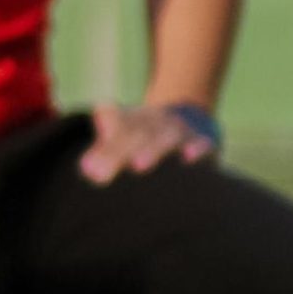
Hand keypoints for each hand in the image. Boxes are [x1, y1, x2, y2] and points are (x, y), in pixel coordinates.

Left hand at [79, 103, 217, 184]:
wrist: (195, 120)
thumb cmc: (149, 139)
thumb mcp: (126, 138)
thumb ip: (105, 151)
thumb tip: (87, 168)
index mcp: (133, 117)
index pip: (113, 125)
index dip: (101, 146)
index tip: (87, 169)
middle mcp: (156, 119)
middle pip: (136, 132)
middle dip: (118, 153)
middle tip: (101, 176)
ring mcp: (180, 130)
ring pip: (166, 136)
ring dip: (153, 149)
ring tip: (138, 165)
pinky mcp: (205, 142)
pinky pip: (203, 142)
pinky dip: (198, 148)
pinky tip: (189, 158)